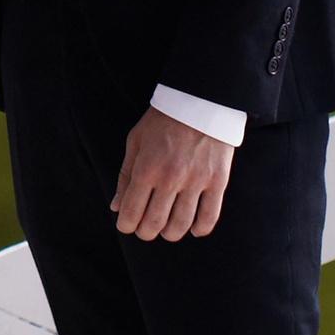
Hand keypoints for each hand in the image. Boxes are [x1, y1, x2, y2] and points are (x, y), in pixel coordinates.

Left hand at [111, 107, 233, 240]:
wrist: (199, 100)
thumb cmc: (162, 120)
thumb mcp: (136, 141)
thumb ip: (125, 176)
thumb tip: (117, 208)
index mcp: (146, 167)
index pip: (132, 211)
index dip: (126, 225)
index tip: (126, 225)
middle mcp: (171, 177)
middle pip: (155, 223)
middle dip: (145, 232)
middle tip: (144, 230)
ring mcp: (196, 180)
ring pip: (181, 224)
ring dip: (170, 234)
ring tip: (165, 230)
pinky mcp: (217, 181)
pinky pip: (209, 216)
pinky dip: (200, 229)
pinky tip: (192, 230)